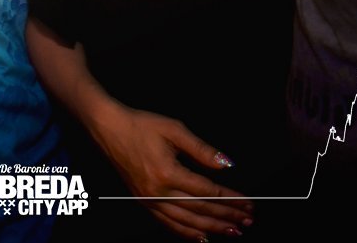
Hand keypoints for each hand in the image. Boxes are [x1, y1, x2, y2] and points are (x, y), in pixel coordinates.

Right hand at [89, 106, 251, 240]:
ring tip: (232, 231)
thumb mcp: (174, 129)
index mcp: (168, 173)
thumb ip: (201, 149)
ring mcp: (149, 200)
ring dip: (211, 228)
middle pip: (199, 209)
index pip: (207, 191)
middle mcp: (158, 191)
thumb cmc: (140, 125)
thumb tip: (226, 164)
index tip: (248, 202)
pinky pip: (168, 223)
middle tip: (247, 220)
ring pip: (186, 221)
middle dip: (226, 216)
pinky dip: (186, 232)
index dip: (230, 198)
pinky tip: (201, 237)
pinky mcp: (143, 202)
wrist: (108, 128)